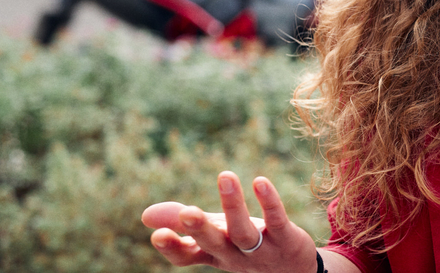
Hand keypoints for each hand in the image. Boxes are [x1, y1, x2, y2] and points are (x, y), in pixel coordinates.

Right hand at [142, 171, 316, 272]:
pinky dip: (269, 203)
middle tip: (188, 212)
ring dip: (234, 205)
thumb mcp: (215, 234)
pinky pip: (277, 221)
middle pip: (214, 243)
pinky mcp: (286, 239)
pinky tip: (260, 182)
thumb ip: (182, 224)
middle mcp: (234, 254)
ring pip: (244, 232)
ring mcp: (261, 250)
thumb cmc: (246, 248)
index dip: (172, 248)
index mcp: (213, 253)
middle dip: (199, 228)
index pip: (187, 257)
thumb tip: (145, 215)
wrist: (295, 271)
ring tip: (225, 175)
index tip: (156, 234)